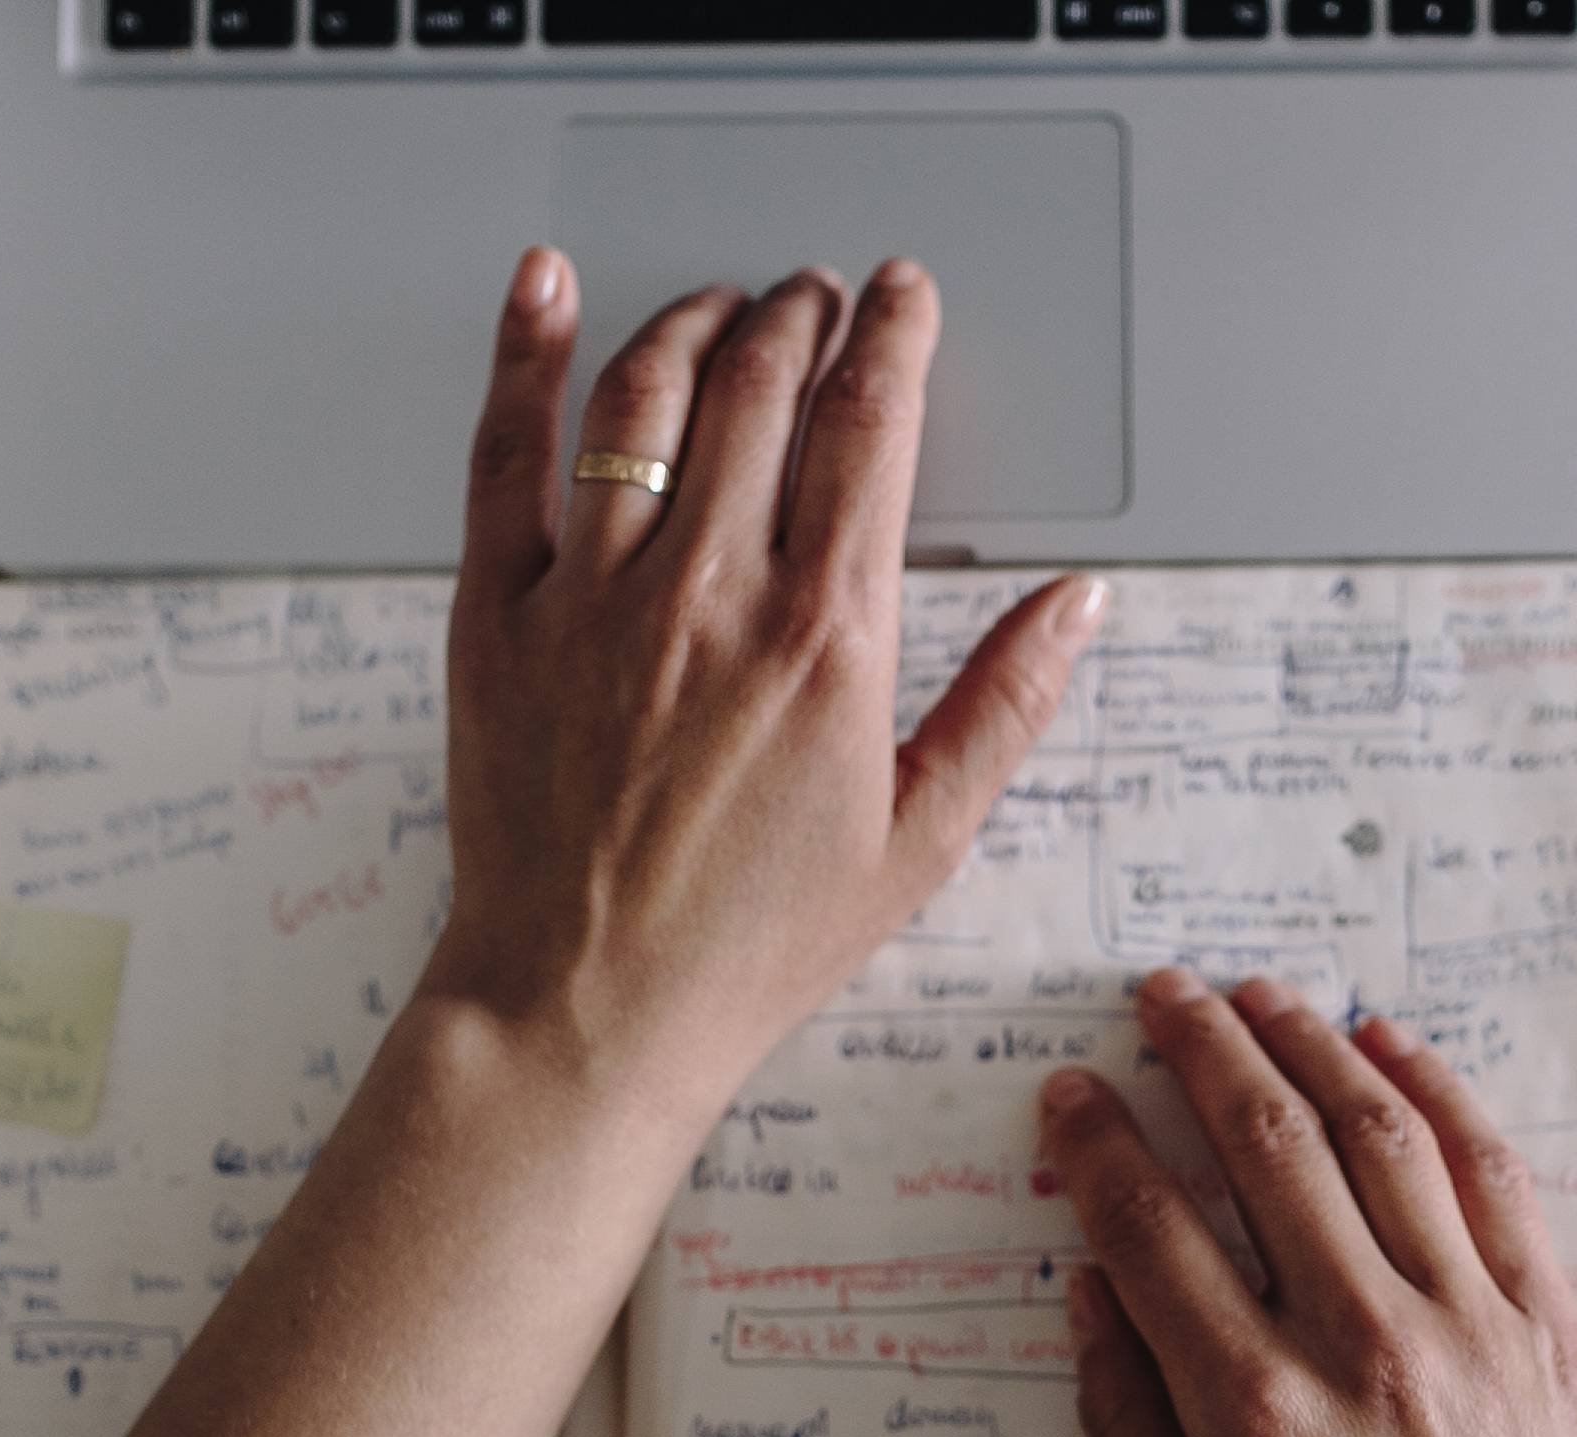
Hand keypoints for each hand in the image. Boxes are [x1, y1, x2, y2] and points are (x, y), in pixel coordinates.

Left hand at [426, 248, 1107, 1119]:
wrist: (587, 1009)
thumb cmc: (747, 943)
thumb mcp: (918, 840)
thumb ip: (1006, 705)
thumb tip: (1078, 604)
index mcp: (826, 640)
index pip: (870, 427)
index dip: (893, 338)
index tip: (901, 298)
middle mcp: (709, 595)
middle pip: (763, 385)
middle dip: (801, 315)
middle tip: (817, 298)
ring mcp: (592, 596)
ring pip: (646, 395)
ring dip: (695, 322)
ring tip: (725, 309)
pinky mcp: (499, 616)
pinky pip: (505, 453)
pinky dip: (523, 354)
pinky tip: (542, 288)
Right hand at [1037, 969, 1576, 1436]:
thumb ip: (1128, 1427)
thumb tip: (1091, 1296)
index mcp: (1253, 1415)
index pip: (1150, 1228)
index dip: (1096, 1142)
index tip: (1069, 1093)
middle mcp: (1361, 1348)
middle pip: (1263, 1143)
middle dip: (1198, 1047)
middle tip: (1158, 994)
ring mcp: (1469, 1329)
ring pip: (1378, 1132)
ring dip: (1310, 1043)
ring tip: (1261, 994)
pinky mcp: (1552, 1330)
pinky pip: (1492, 1175)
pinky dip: (1439, 1094)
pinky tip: (1391, 1048)